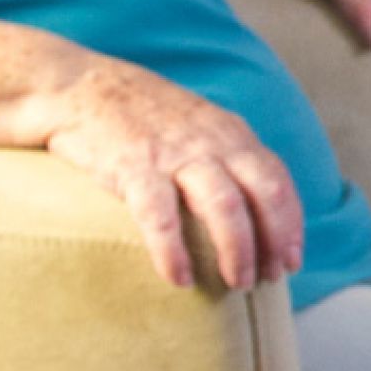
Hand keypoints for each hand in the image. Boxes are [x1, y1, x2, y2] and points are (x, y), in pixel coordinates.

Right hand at [38, 60, 305, 291]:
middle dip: (273, 240)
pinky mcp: (133, 167)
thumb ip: (226, 157)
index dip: (291, 224)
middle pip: (263, 193)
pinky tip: (179, 278)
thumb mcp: (198, 126)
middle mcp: (212, 142)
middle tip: (269, 278)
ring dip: (236, 250)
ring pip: (224, 206)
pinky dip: (173, 252)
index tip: (292, 260)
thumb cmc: (141, 117)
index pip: (278, 180)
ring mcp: (175, 153)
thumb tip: (252, 208)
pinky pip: (161, 217)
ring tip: (236, 284)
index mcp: (232, 133)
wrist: (78, 86)